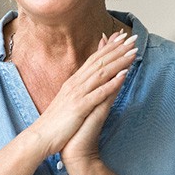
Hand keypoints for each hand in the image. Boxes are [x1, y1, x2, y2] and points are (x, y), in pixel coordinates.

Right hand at [26, 31, 137, 160]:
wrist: (40, 138)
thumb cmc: (57, 122)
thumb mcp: (69, 100)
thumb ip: (80, 87)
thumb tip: (90, 79)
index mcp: (74, 82)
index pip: (94, 59)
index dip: (109, 47)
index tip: (122, 37)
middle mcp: (75, 83)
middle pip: (99, 61)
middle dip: (117, 49)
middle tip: (133, 38)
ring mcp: (77, 94)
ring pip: (102, 73)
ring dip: (119, 61)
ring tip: (133, 52)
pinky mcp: (79, 107)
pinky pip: (99, 93)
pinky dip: (112, 83)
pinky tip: (124, 75)